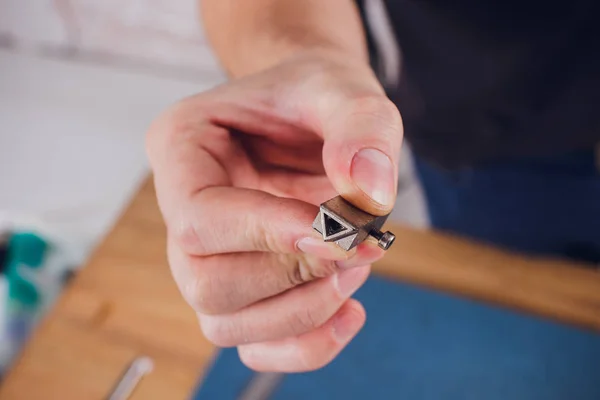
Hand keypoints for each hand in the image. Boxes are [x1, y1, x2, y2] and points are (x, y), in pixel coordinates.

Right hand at [146, 50, 402, 371]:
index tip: (338, 232)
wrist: (317, 112)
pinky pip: (253, 344)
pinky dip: (303, 344)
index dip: (267, 234)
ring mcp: (207, 254)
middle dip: (290, 277)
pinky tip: (348, 312)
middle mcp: (182, 207)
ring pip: (224, 323)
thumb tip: (369, 195)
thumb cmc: (316, 93)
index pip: (199, 216)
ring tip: (357, 267)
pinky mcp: (241, 286)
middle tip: (357, 247)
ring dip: (302, 311)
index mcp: (182, 146)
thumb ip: (361, 128)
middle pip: (204, 283)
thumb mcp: (344, 87)